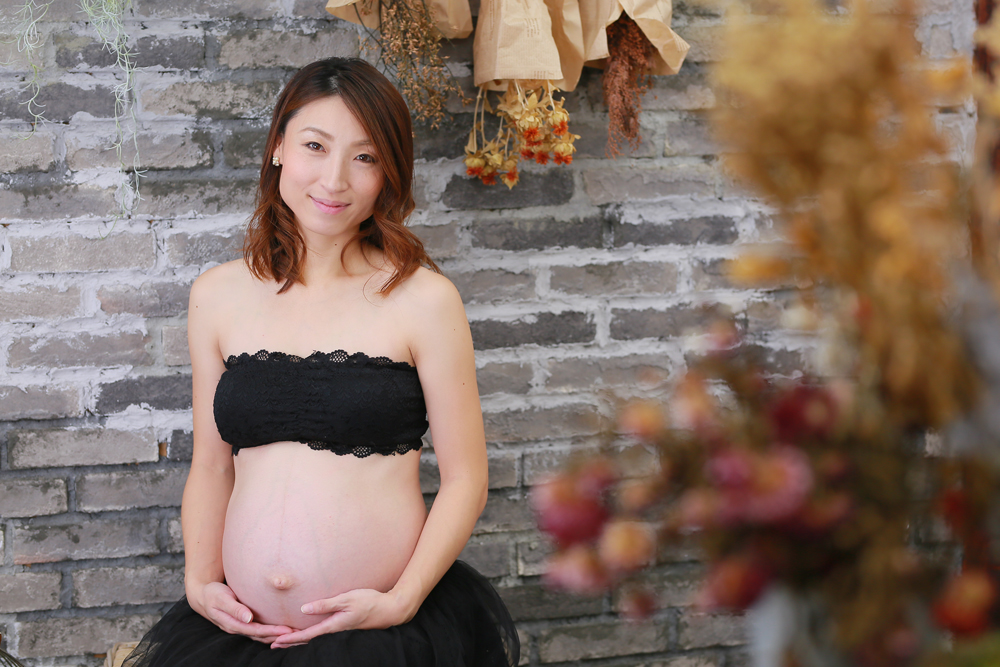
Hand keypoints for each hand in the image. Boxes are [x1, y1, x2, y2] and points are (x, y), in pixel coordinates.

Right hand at [193, 581, 294, 643]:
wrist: (203, 596)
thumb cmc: (212, 594)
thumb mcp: (221, 598)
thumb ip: (234, 608)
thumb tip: (248, 617)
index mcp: (233, 624)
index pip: (256, 630)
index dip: (272, 631)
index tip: (287, 631)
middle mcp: (239, 627)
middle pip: (262, 636)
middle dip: (279, 637)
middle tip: (298, 635)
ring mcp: (242, 626)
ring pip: (262, 635)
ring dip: (278, 636)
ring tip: (295, 635)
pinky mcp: (245, 622)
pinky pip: (260, 630)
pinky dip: (272, 632)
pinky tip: (283, 631)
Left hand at [270, 588, 414, 648]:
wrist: (390, 610)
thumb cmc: (370, 602)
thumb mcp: (347, 599)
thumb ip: (326, 604)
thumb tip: (304, 609)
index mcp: (334, 625)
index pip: (307, 634)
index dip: (291, 638)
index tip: (276, 641)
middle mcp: (335, 630)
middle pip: (309, 639)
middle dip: (291, 642)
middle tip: (274, 645)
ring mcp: (340, 629)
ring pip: (315, 637)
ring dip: (299, 639)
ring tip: (286, 641)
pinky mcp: (344, 626)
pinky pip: (323, 633)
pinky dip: (311, 634)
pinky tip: (309, 632)